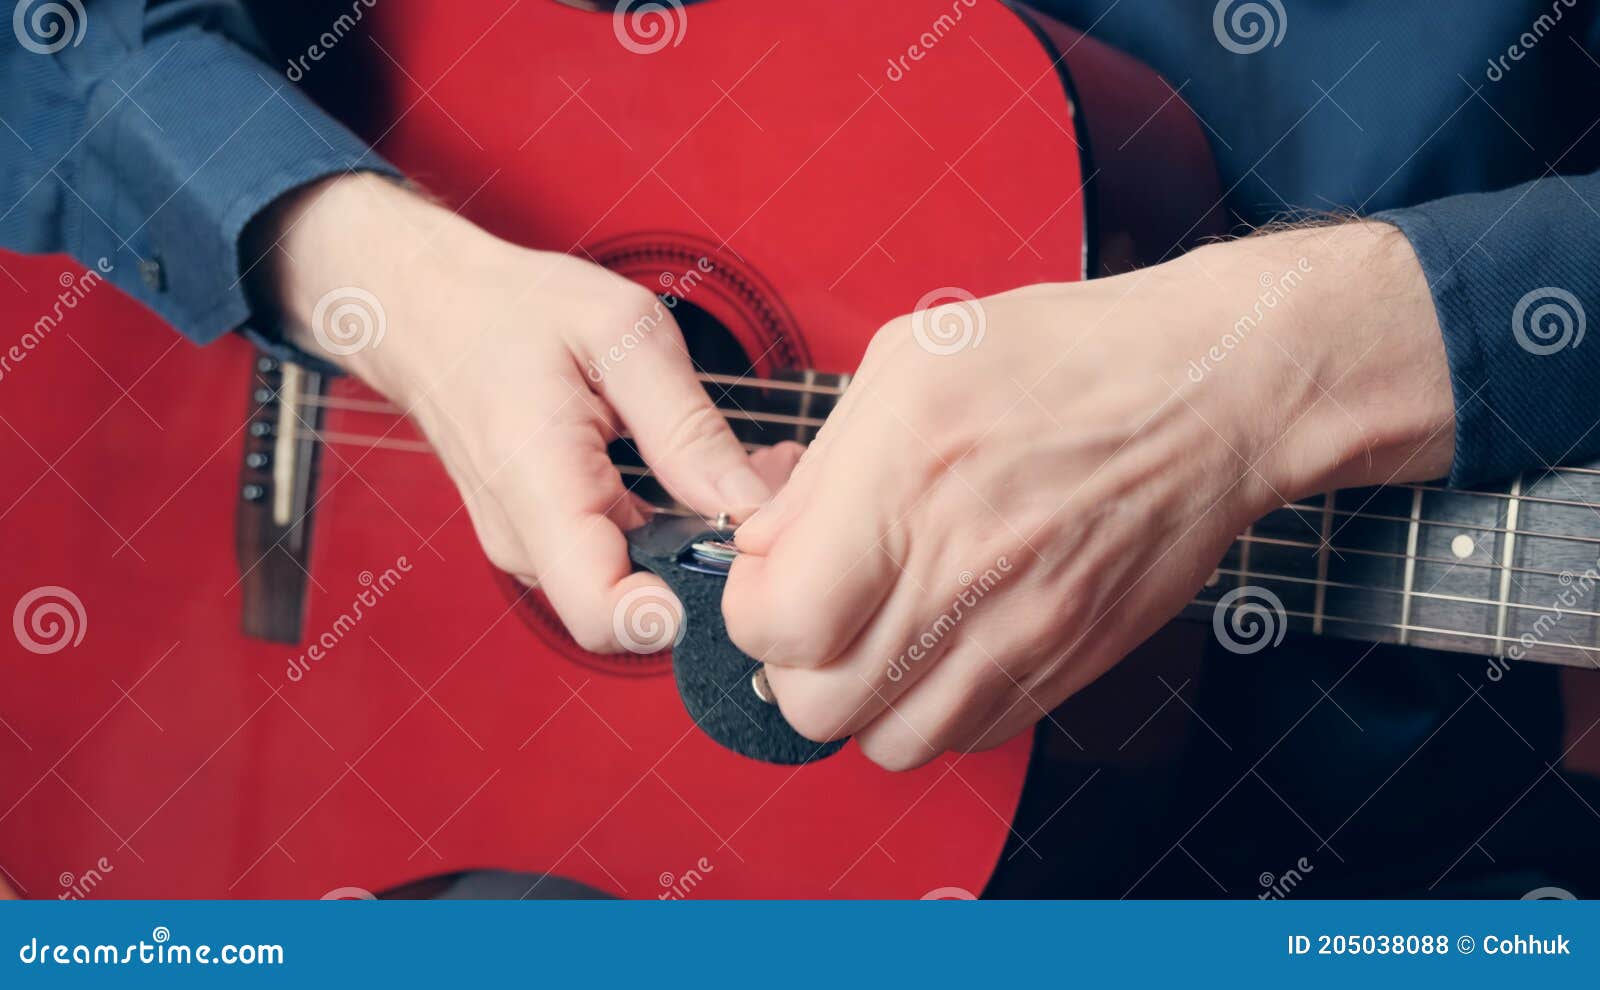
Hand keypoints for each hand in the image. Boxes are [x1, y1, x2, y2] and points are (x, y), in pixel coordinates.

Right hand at [248, 174, 794, 650]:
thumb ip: (685, 426)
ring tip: (751, 465)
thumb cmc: (515, 309)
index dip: (680, 609)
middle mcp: (527, 539)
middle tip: (772, 483)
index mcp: (540, 487)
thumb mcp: (621, 334)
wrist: (428, 312)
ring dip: (702, 544)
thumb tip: (747, 507)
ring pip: (635, 590)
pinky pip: (619, 562)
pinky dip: (672, 530)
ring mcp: (532, 548)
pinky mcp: (544, 541)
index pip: (606, 614)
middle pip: (636, 613)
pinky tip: (702, 471)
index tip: (736, 552)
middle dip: (716, 565)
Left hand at [723, 222, 1454, 769]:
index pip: (777, 625)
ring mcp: (1021, 633)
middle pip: (818, 706)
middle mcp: (959, 574)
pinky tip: (945, 644)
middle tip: (815, 612)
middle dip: (793, 665)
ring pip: (891, 743)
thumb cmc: (1066, 359)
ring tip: (879, 635)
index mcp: (904, 486)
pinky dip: (938, 709)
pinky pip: (971, 737)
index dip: (749, 611)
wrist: (1208, 393)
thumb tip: (765, 542)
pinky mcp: (1068, 664)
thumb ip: (823, 467)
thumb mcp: (909, 364)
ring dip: (864, 700)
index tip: (767, 581)